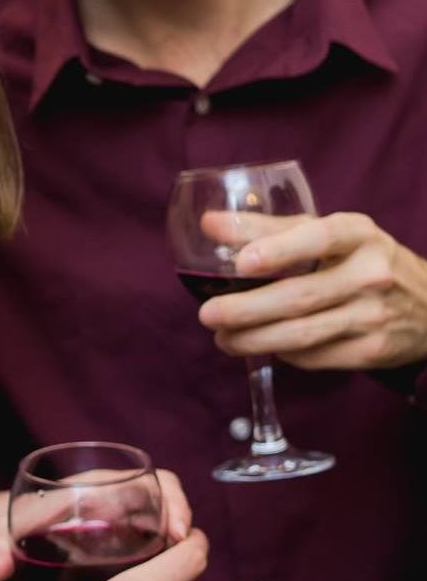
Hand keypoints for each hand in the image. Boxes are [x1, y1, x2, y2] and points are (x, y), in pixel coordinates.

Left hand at [0, 469, 192, 580]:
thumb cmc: (0, 526)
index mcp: (86, 488)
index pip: (141, 478)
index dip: (168, 498)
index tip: (175, 531)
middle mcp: (103, 497)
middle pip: (157, 493)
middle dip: (179, 515)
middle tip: (182, 548)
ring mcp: (108, 517)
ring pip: (155, 513)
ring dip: (173, 531)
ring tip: (178, 562)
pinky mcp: (107, 537)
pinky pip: (144, 534)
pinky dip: (159, 546)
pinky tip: (160, 570)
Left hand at [198, 211, 426, 369]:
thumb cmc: (362, 259)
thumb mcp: (329, 233)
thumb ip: (269, 228)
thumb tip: (210, 224)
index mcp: (358, 234)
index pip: (317, 237)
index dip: (278, 250)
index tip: (240, 263)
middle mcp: (370, 273)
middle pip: (300, 296)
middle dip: (247, 309)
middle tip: (207, 314)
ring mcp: (373, 315)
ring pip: (303, 333)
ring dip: (254, 338)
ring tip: (221, 337)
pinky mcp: (372, 351)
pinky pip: (315, 356)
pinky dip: (282, 353)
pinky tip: (259, 345)